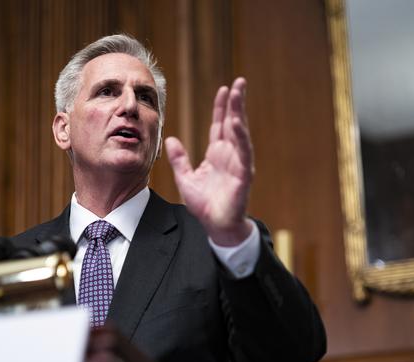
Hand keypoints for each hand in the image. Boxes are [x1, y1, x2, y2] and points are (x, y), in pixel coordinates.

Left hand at [165, 77, 254, 245]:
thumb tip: (170, 139)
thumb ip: (179, 159)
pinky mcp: (243, 174)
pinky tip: (237, 122)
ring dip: (240, 113)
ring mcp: (238, 163)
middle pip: (233, 123)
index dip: (221, 108)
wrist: (216, 227)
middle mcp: (230, 155)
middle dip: (236, 103)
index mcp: (217, 155)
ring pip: (240, 133)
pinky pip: (243, 152)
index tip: (224, 89)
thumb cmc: (205, 205)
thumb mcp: (185, 178)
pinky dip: (241, 137)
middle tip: (239, 82)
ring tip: (239, 94)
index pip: (220, 125)